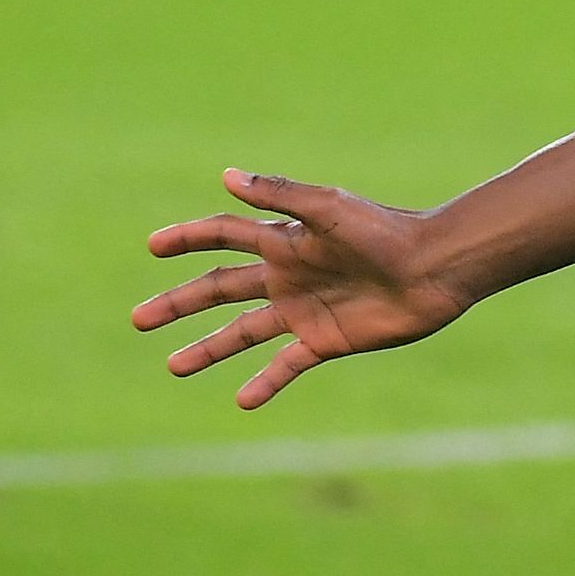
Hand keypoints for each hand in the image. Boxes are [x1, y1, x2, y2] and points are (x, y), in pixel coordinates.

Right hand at [134, 168, 473, 409]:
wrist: (436, 268)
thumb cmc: (386, 231)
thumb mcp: (329, 209)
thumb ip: (279, 195)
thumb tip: (226, 175)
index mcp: (285, 238)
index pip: (224, 235)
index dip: (189, 238)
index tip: (153, 247)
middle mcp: (287, 274)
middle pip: (220, 289)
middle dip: (180, 303)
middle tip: (138, 319)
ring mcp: (304, 309)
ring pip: (242, 332)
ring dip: (208, 349)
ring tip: (173, 367)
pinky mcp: (325, 340)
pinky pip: (285, 365)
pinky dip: (264, 382)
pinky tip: (242, 400)